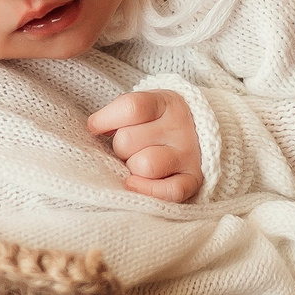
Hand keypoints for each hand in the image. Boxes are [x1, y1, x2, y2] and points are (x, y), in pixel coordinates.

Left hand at [88, 90, 203, 202]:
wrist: (201, 133)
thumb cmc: (159, 122)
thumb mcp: (145, 107)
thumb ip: (120, 113)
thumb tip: (94, 128)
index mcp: (166, 103)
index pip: (131, 107)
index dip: (105, 119)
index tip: (95, 127)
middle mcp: (180, 127)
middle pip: (127, 141)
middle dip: (119, 148)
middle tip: (128, 149)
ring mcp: (189, 154)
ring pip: (144, 166)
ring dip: (132, 169)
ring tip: (136, 165)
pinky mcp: (194, 179)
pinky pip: (169, 191)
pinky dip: (148, 191)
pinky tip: (136, 183)